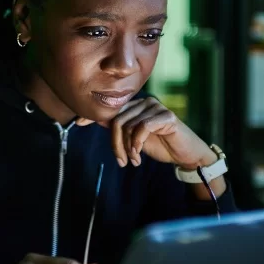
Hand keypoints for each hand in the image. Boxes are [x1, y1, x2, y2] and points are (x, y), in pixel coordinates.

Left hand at [76, 97, 215, 168]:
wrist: (185, 153)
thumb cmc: (159, 145)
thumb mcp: (133, 137)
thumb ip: (117, 127)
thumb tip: (92, 119)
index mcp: (136, 105)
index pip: (111, 110)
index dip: (93, 116)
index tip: (78, 123)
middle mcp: (145, 102)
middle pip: (117, 120)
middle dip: (115, 144)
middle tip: (121, 161)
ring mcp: (157, 107)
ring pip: (128, 126)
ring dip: (127, 148)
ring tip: (133, 160)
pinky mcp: (167, 117)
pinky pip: (142, 128)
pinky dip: (137, 144)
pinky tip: (139, 156)